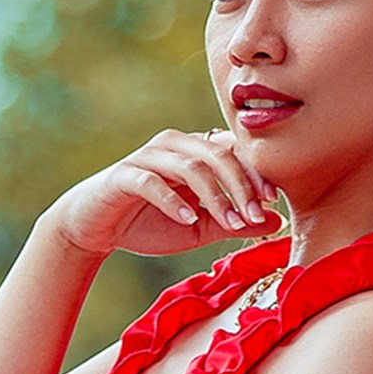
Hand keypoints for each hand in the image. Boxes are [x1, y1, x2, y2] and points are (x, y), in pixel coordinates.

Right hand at [48, 130, 280, 262]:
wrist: (95, 228)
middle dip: (241, 186)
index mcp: (194, 151)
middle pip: (218, 154)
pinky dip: (173, 200)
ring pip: (191, 166)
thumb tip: (277, 221)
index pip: (233, 151)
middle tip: (255, 216)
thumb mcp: (198, 228)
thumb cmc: (148, 223)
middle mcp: (174, 145)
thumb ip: (232, 222)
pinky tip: (188, 219)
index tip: (271, 202)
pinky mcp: (124, 175)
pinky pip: (152, 182)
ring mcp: (148, 157)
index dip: (255, 173)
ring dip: (215, 197)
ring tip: (230, 224)